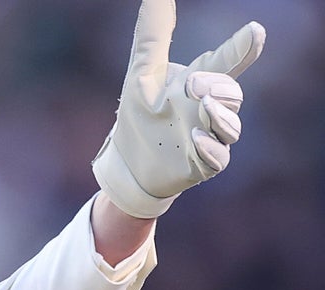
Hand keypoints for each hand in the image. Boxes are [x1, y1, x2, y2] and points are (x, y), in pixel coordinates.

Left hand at [92, 0, 264, 218]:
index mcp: (199, 82)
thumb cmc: (140, 116)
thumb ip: (152, 36)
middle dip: (219, 87)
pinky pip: (218, 158)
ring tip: (202, 108)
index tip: (255, 31)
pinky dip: (210, 149)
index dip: (242, 47)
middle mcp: (209, 109)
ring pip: (231, 126)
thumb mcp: (141, 74)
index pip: (226, 62)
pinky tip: (196, 140)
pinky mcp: (203, 165)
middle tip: (194, 87)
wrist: (127, 163)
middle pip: (232, 94)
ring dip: (219, 117)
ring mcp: (210, 138)